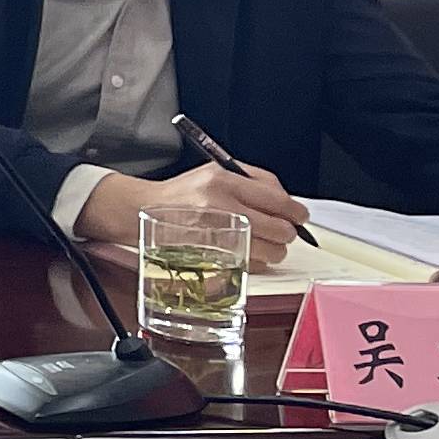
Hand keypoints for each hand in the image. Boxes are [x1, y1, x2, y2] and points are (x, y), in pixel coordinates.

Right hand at [79, 160, 306, 267]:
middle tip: (278, 231)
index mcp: (224, 182)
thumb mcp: (214, 173)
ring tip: (259, 242)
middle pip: (281, 230)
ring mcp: (217, 236)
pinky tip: (242, 252)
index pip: (280, 202)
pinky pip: (252, 266)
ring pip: (272, 252)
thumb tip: (287, 203)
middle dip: (285, 233)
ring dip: (273, 250)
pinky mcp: (212, 258)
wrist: (140, 211)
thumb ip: (253, 182)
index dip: (297, 213)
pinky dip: (254, 262)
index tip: (298, 217)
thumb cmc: (180, 194)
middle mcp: (221, 208)